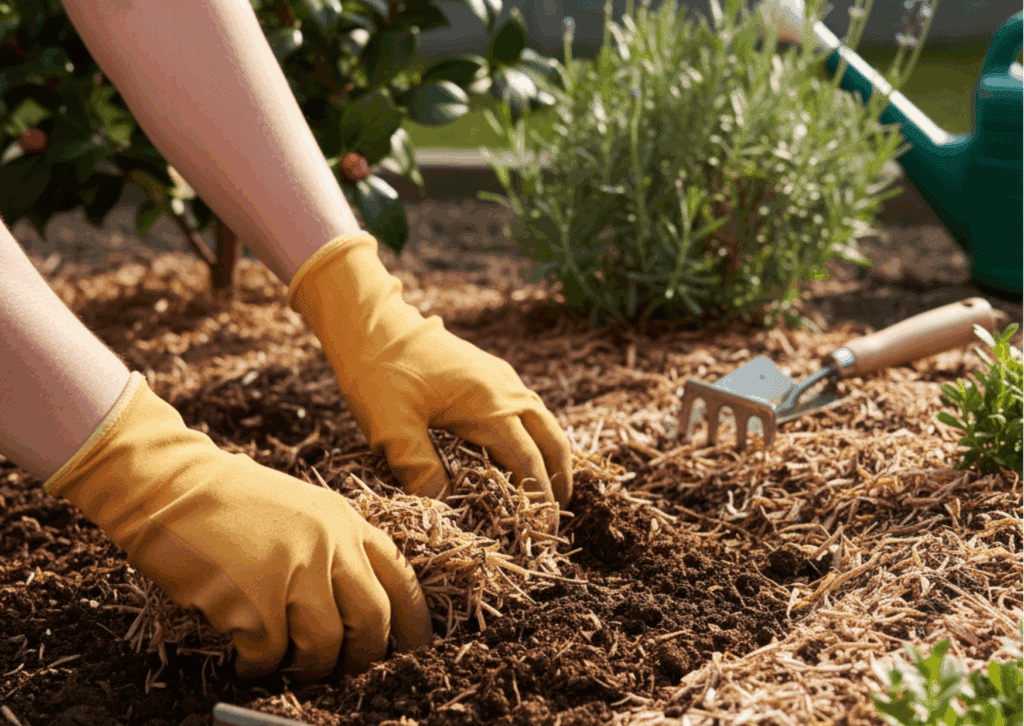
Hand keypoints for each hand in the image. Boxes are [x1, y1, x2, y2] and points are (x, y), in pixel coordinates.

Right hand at [45, 373, 432, 679]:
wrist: (169, 485)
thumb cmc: (231, 502)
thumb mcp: (303, 510)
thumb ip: (335, 548)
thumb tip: (358, 613)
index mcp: (344, 522)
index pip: (400, 577)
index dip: (414, 620)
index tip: (416, 647)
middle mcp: (328, 544)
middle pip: (373, 620)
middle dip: (364, 656)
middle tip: (346, 669)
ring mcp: (292, 572)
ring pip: (325, 646)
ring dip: (309, 667)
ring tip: (287, 664)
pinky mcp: (252, 602)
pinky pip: (269, 656)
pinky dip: (259, 667)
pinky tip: (245, 659)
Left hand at [289, 234, 572, 506]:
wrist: (371, 322)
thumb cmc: (377, 372)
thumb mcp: (391, 427)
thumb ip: (420, 469)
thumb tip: (445, 507)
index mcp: (487, 405)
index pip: (527, 460)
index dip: (538, 497)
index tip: (542, 528)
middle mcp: (505, 388)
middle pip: (550, 438)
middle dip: (559, 477)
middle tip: (557, 513)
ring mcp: (500, 376)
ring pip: (544, 419)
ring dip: (551, 453)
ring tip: (550, 486)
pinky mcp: (490, 370)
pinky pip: (527, 405)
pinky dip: (536, 433)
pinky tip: (523, 446)